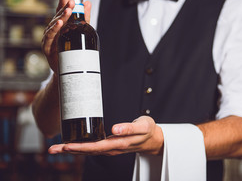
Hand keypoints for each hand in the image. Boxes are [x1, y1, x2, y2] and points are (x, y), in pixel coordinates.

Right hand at [42, 0, 90, 72]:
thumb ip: (84, 18)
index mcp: (60, 26)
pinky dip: (54, 29)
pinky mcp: (47, 46)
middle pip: (57, 16)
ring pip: (54, 25)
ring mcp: (48, 38)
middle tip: (72, 2)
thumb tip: (87, 3)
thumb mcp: (81, 32)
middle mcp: (53, 30)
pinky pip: (50, 36)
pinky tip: (59, 24)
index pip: (60, 11)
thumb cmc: (70, 50)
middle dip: (64, 8)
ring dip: (61, 17)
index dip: (63, 2)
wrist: (65, 70)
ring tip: (68, 11)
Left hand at [48, 116, 163, 155]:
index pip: (95, 147)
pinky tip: (73, 145)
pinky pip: (92, 148)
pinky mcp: (110, 146)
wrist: (153, 138)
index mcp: (118, 144)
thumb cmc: (148, 130)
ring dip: (72, 150)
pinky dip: (80, 147)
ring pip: (88, 151)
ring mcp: (110, 149)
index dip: (80, 147)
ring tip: (56, 148)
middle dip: (69, 150)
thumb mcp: (142, 126)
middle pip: (88, 151)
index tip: (67, 145)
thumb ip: (129, 128)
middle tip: (53, 149)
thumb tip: (114, 130)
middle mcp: (112, 149)